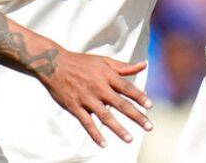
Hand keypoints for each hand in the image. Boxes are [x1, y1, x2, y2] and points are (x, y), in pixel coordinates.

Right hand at [36, 51, 153, 147]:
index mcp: (107, 76)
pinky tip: (104, 144)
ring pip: (105, 116)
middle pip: (121, 104)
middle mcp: (99, 88)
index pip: (127, 88)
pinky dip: (95, 134)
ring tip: (130, 139)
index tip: (150, 105)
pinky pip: (86, 123)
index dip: (139, 97)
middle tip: (149, 127)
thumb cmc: (82, 62)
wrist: (54, 64)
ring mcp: (87, 99)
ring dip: (118, 129)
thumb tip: (144, 65)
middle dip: (136, 116)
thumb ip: (124, 66)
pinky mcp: (75, 107)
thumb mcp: (104, 61)